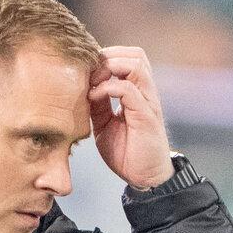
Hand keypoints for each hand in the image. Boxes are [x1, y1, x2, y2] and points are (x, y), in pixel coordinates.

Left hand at [88, 46, 173, 189]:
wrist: (145, 178)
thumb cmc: (127, 153)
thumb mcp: (104, 125)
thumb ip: (98, 106)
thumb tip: (83, 89)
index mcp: (138, 92)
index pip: (128, 58)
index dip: (107, 57)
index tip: (87, 71)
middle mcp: (146, 93)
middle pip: (135, 54)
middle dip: (109, 56)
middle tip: (89, 72)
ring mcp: (148, 102)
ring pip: (136, 65)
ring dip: (110, 67)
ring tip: (93, 82)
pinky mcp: (145, 116)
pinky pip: (129, 90)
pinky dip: (108, 88)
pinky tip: (94, 97)